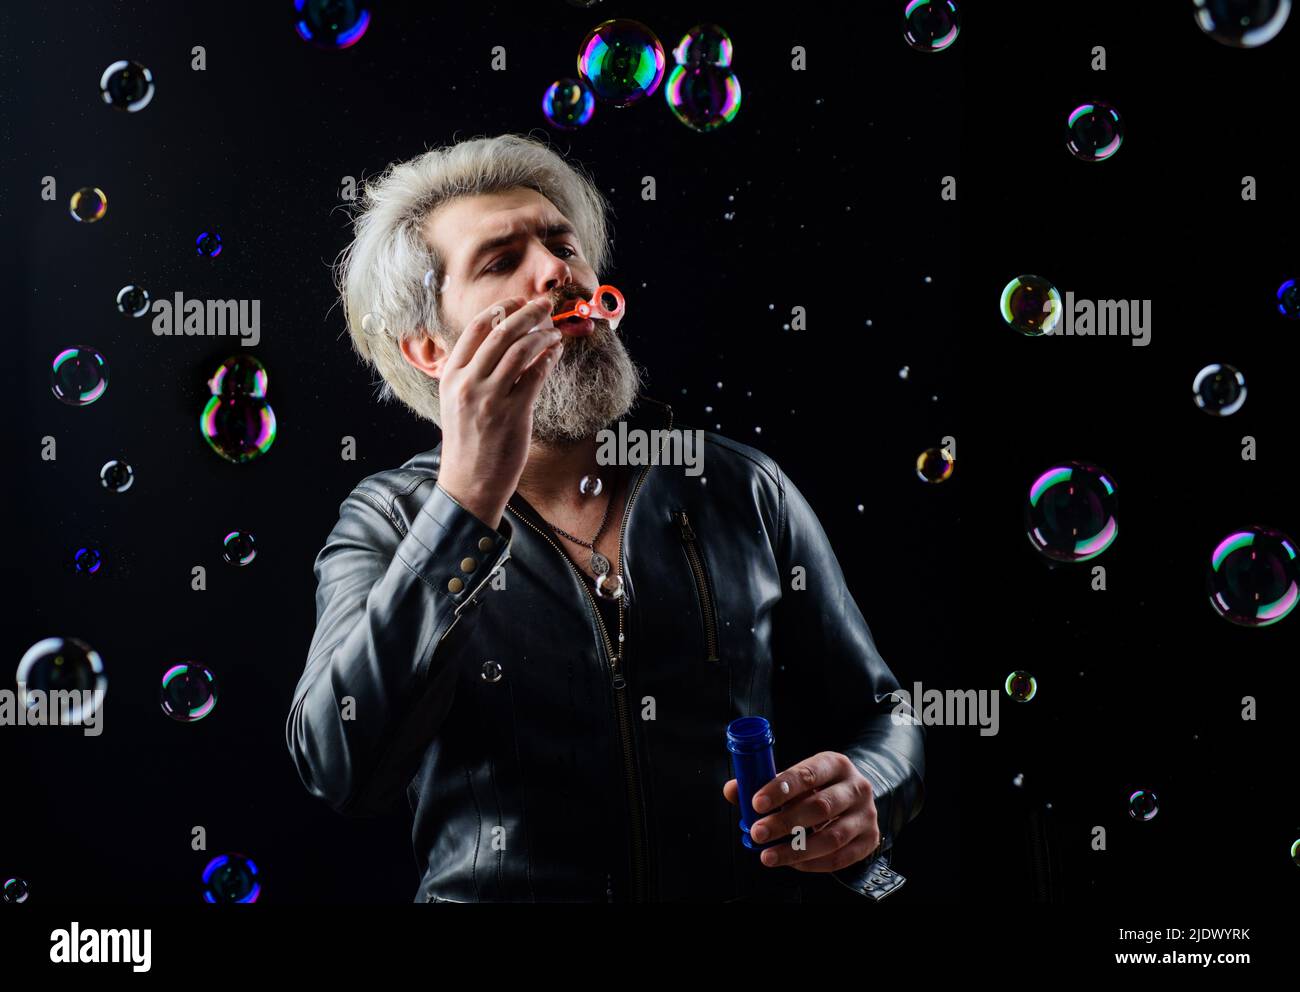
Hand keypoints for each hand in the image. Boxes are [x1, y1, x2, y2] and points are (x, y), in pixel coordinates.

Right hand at [436, 295, 563, 528]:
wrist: (469, 483)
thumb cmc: (468, 442)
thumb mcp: (457, 402)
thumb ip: (473, 372)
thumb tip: (505, 341)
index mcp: (451, 375)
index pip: (476, 328)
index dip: (502, 308)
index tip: (519, 301)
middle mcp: (467, 383)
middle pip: (501, 332)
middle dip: (528, 313)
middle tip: (546, 306)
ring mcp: (489, 398)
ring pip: (521, 350)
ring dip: (542, 335)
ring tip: (555, 332)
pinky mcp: (512, 414)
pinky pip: (535, 376)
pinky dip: (548, 360)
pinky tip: (556, 354)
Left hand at [722, 751, 879, 872]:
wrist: (856, 797)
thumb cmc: (819, 786)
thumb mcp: (797, 777)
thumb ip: (764, 783)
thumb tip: (733, 791)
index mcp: (835, 764)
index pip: (807, 774)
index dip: (780, 789)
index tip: (756, 803)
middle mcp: (856, 787)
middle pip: (820, 807)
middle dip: (784, 822)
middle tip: (757, 833)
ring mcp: (866, 815)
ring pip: (832, 836)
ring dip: (796, 849)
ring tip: (769, 855)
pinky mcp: (869, 839)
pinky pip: (840, 858)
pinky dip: (813, 864)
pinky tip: (792, 863)